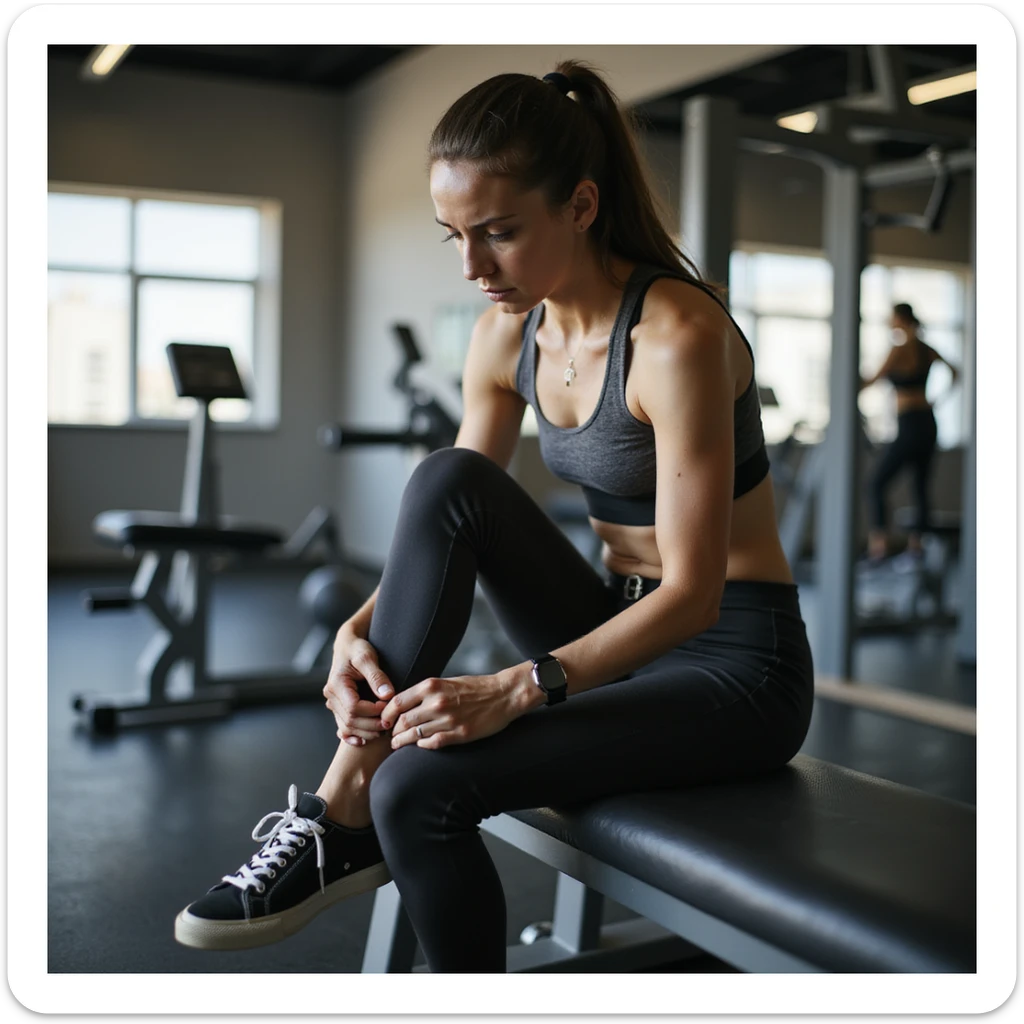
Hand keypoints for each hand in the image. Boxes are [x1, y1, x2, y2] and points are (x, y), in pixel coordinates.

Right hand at [322, 630, 394, 745]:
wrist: (348, 646)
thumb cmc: (357, 648)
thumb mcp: (367, 657)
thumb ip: (377, 676)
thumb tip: (387, 695)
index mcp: (336, 684)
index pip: (353, 707)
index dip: (372, 711)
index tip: (388, 707)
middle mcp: (331, 696)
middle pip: (350, 720)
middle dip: (372, 725)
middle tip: (391, 722)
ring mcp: (333, 704)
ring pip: (347, 727)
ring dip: (366, 732)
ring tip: (384, 730)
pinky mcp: (338, 708)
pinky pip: (343, 727)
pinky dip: (353, 736)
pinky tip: (364, 741)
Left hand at [381, 670, 536, 750]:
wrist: (503, 694)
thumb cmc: (475, 687)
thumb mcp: (446, 682)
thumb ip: (425, 692)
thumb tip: (404, 705)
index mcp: (431, 686)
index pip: (397, 702)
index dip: (387, 714)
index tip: (384, 721)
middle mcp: (437, 702)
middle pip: (403, 721)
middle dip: (392, 732)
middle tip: (390, 737)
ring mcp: (448, 719)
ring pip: (415, 735)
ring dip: (403, 742)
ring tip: (398, 745)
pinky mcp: (460, 734)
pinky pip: (433, 743)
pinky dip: (423, 746)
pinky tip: (420, 745)